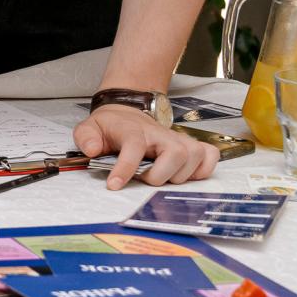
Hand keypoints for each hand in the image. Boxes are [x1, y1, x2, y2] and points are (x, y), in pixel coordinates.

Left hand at [74, 103, 218, 188]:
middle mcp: (160, 134)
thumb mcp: (90, 128)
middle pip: (175, 154)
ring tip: (161, 176)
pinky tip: (187, 175)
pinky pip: (210, 156)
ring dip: (179, 175)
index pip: (134, 148)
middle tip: (144, 178)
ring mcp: (178, 139)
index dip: (125, 168)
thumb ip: (86, 138)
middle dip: (160, 175)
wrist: (127, 112)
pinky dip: (203, 169)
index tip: (114, 185)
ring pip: (194, 157)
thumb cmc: (112, 126)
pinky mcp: (191, 145)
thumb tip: (93, 150)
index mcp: (134, 130)